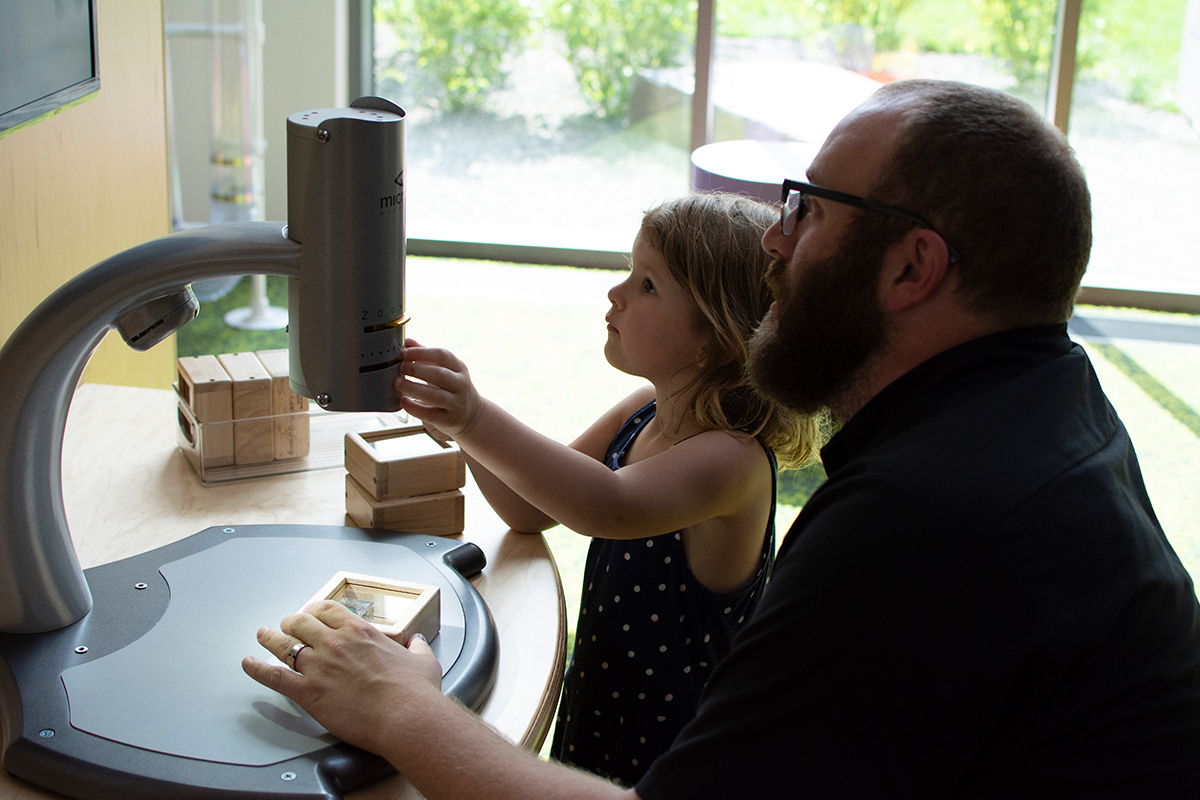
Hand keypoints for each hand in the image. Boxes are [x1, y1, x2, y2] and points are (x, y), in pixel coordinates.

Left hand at [241, 600, 442, 754]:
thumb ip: (417, 647)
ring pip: (284, 644)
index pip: (327, 609)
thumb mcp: (423, 660)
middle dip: (290, 622)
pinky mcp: (308, 692)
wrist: (405, 716)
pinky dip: (257, 669)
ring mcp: (319, 666)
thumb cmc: (415, 691)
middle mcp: (335, 643)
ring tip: (262, 635)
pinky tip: (248, 664)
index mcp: (360, 632)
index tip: (311, 612)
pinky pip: (274, 676)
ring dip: (269, 638)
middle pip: (300, 622)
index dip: (314, 609)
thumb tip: (419, 642)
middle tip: (286, 624)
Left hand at [396, 339, 483, 437]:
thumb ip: (426, 355)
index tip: (404, 353)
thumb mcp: (445, 369)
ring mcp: (456, 403)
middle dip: (416, 369)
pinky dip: (414, 408)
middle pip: (439, 375)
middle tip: (399, 368)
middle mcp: (461, 385)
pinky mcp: (448, 419)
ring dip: (413, 388)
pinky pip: (430, 414)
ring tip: (398, 383)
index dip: (421, 352)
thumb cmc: (451, 387)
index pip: (443, 355)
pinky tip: (403, 401)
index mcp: (459, 368)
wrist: (470, 415)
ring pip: (435, 395)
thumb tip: (407, 341)